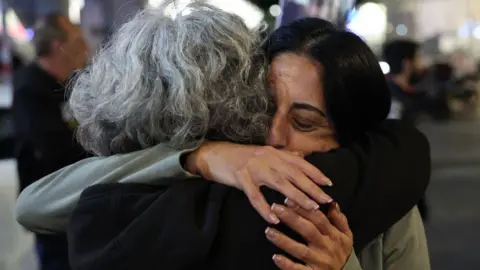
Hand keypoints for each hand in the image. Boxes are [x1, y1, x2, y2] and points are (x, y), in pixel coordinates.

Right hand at [186, 141, 332, 223]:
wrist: (215, 154)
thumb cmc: (241, 155)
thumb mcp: (264, 152)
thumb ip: (282, 155)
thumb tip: (300, 156)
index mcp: (274, 153)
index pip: (299, 163)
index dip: (315, 173)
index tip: (328, 184)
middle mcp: (267, 158)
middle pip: (294, 174)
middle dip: (312, 188)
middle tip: (326, 200)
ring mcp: (254, 168)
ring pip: (280, 184)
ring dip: (296, 197)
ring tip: (310, 208)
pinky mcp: (241, 178)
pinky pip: (255, 196)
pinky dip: (264, 208)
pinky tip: (273, 219)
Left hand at [266, 200, 352, 269]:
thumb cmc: (341, 253)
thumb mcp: (346, 236)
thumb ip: (339, 220)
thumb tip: (332, 202)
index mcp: (333, 235)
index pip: (318, 218)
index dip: (303, 208)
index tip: (288, 199)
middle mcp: (326, 247)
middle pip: (308, 230)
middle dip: (291, 218)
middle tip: (275, 208)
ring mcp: (319, 261)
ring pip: (301, 250)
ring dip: (284, 241)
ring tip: (269, 231)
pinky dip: (287, 264)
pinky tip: (276, 257)